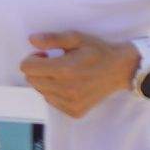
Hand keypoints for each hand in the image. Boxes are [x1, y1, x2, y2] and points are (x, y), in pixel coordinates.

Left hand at [19, 30, 140, 118]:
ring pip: (41, 91)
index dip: (33, 58)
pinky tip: (71, 86)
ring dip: (47, 82)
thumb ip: (53, 39)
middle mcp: (65, 89)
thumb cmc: (99, 51)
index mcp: (64, 69)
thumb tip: (32, 39)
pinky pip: (53, 102)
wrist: (122, 70)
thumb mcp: (78, 38)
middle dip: (39, 70)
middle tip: (56, 64)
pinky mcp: (75, 111)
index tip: (46, 55)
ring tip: (65, 75)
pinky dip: (57, 93)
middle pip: (31, 80)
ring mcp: (70, 102)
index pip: (27, 68)